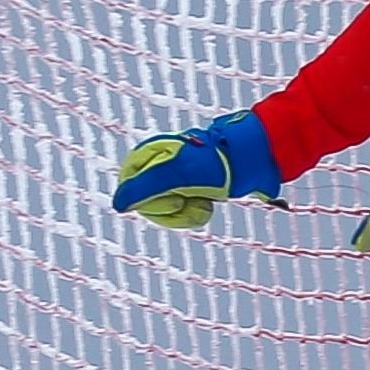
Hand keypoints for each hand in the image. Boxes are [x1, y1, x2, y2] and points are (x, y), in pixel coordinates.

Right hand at [112, 109, 282, 229]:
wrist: (251, 160)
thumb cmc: (212, 164)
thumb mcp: (174, 175)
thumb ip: (141, 188)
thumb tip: (118, 204)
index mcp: (148, 156)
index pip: (130, 193)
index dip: (149, 203)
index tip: (170, 198)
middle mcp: (158, 167)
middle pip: (148, 206)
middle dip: (172, 211)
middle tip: (192, 201)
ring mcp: (175, 179)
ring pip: (168, 212)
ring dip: (188, 213)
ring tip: (206, 201)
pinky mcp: (192, 189)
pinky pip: (184, 212)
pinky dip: (198, 212)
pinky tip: (210, 203)